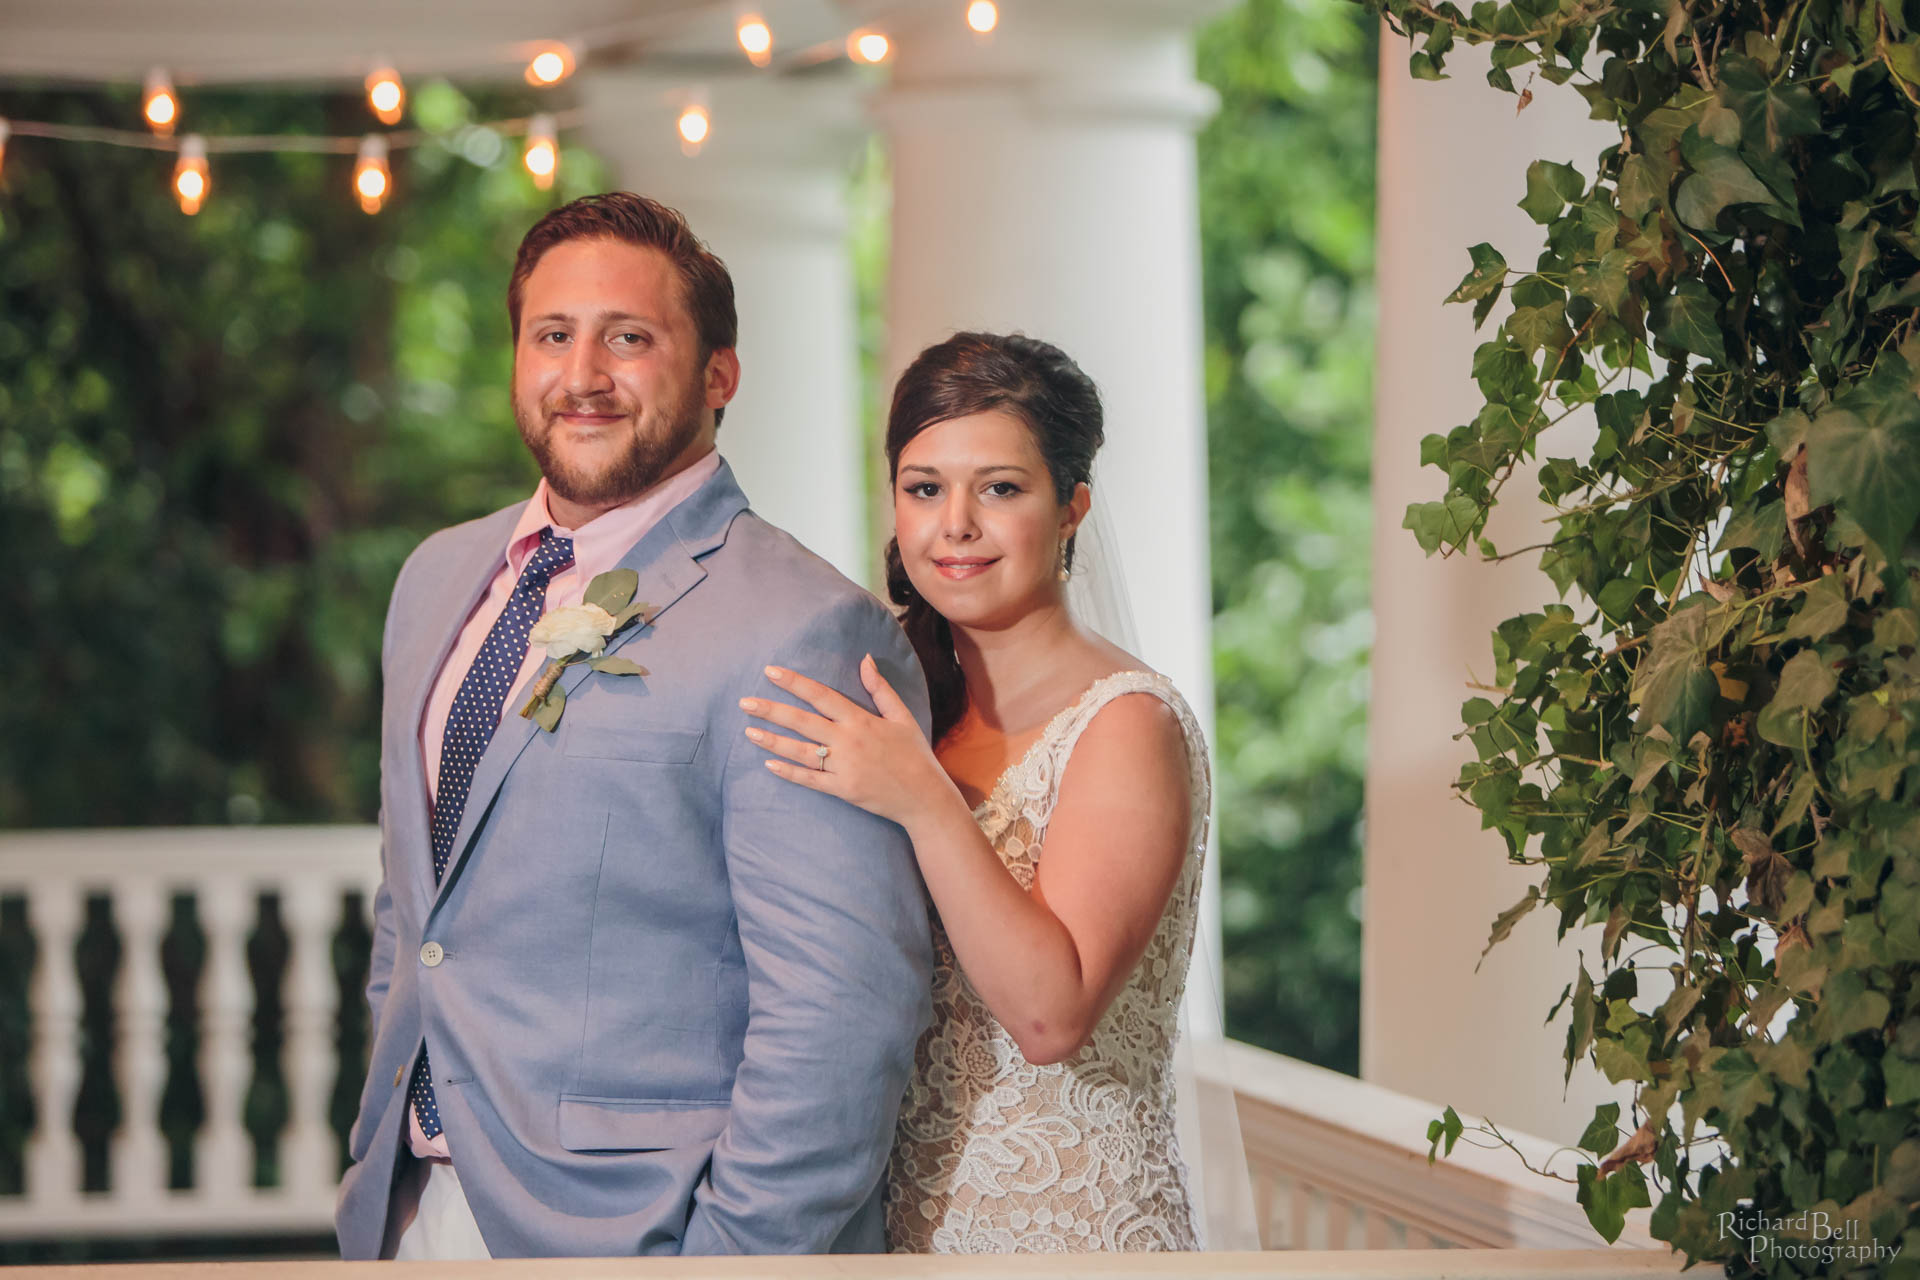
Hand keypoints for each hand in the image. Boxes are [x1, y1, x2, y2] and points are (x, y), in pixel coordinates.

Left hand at [740, 655, 952, 829]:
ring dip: (773, 741)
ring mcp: (844, 767)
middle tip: (745, 702)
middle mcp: (849, 741)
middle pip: (803, 722)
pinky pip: (810, 780)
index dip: (795, 683)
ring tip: (748, 731)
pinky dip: (789, 772)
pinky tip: (768, 764)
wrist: (924, 796)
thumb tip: (865, 658)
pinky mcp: (842, 790)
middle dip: (772, 710)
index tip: (771, 672)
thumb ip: (880, 689)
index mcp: (861, 720)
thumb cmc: (913, 753)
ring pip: (800, 751)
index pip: (821, 695)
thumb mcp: (902, 716)